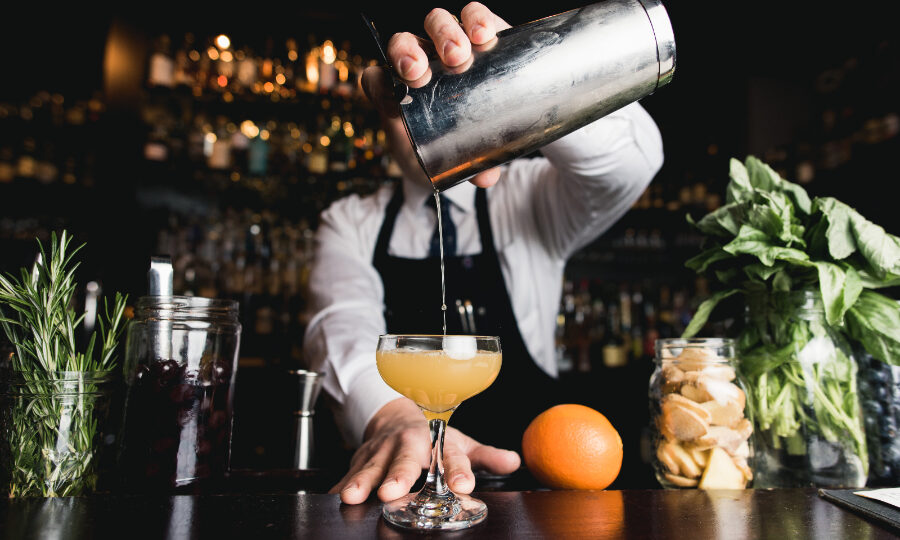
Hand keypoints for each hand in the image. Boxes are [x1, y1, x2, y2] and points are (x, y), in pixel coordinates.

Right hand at [330, 397, 520, 503]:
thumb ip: (485, 456)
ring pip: (370, 466)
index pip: (450, 455)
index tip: (464, 486)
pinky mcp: (360, 459)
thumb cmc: (432, 436)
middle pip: (405, 460)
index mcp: (437, 440)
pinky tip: (334, 496)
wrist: (395, 417)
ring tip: (353, 497)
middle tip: (393, 491)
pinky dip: (339, 484)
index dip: (458, 471)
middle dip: (399, 475)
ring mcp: (381, 451)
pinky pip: (348, 473)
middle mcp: (408, 444)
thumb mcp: (460, 443)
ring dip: (361, 481)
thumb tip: (514, 461)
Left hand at [360, 3, 511, 187]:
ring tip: (457, 55)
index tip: (394, 101)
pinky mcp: (478, 35)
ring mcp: (447, 46)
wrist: (476, 131)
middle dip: (406, 55)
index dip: (379, 84)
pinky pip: (473, 15)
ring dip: (442, 34)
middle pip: (402, 44)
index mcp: (399, 94)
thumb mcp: (445, 166)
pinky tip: (483, 34)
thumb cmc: (447, 148)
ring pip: (435, 24)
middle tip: (420, 74)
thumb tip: (487, 176)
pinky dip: (476, 19)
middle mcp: (420, 63)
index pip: (376, 79)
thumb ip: (463, 171)